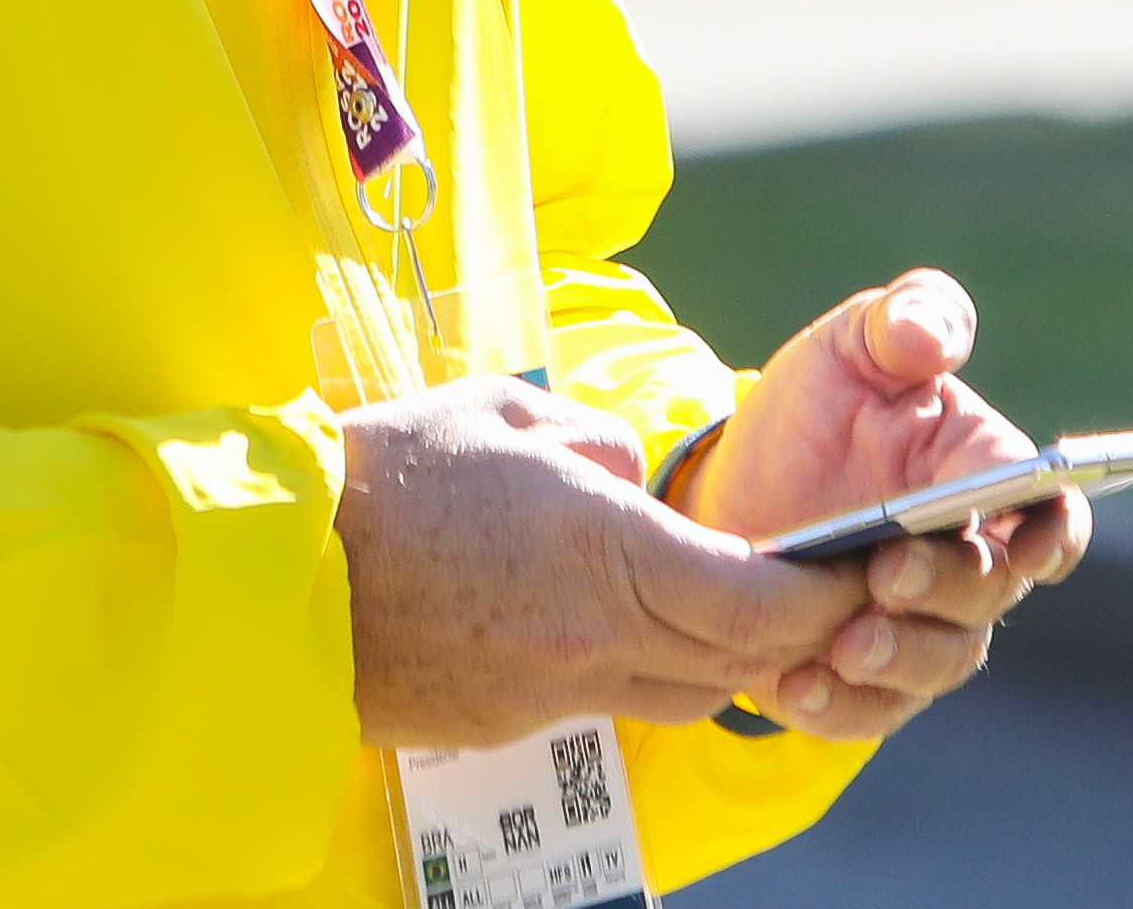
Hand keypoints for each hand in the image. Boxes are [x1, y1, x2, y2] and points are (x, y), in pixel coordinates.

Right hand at [336, 374, 867, 749]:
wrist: (280, 570)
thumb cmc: (388, 473)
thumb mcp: (507, 414)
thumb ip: (599, 446)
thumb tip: (638, 480)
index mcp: (605, 551)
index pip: (761, 601)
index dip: (824, 593)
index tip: (851, 566)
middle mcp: (594, 638)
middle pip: (741, 659)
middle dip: (795, 631)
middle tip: (819, 590)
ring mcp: (552, 690)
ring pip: (686, 690)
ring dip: (720, 653)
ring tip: (719, 600)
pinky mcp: (512, 719)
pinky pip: (611, 700)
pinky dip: (636, 666)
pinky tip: (606, 619)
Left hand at [666, 268, 1088, 740]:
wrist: (733, 482)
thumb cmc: (815, 409)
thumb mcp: (848, 345)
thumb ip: (904, 319)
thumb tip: (933, 340)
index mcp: (983, 475)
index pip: (1051, 512)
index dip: (1052, 533)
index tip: (1027, 542)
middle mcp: (969, 558)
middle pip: (990, 592)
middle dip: (944, 587)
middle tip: (885, 573)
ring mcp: (922, 624)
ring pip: (941, 661)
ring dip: (899, 658)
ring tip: (842, 646)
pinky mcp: (867, 676)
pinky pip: (870, 709)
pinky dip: (839, 706)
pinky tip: (794, 686)